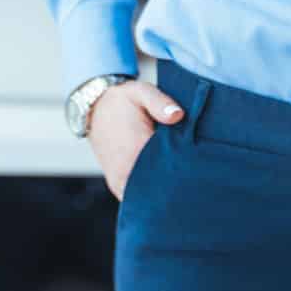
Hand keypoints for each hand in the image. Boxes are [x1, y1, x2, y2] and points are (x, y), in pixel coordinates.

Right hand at [87, 78, 185, 199]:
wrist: (93, 109)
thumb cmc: (121, 101)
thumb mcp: (140, 91)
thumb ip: (159, 102)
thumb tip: (178, 115)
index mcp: (134, 151)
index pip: (167, 174)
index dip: (185, 171)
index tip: (197, 165)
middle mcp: (125, 173)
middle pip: (159, 192)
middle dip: (177, 185)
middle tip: (194, 175)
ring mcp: (120, 184)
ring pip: (148, 199)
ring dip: (164, 191)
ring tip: (180, 177)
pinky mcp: (119, 187)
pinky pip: (138, 198)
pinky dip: (152, 194)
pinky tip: (164, 180)